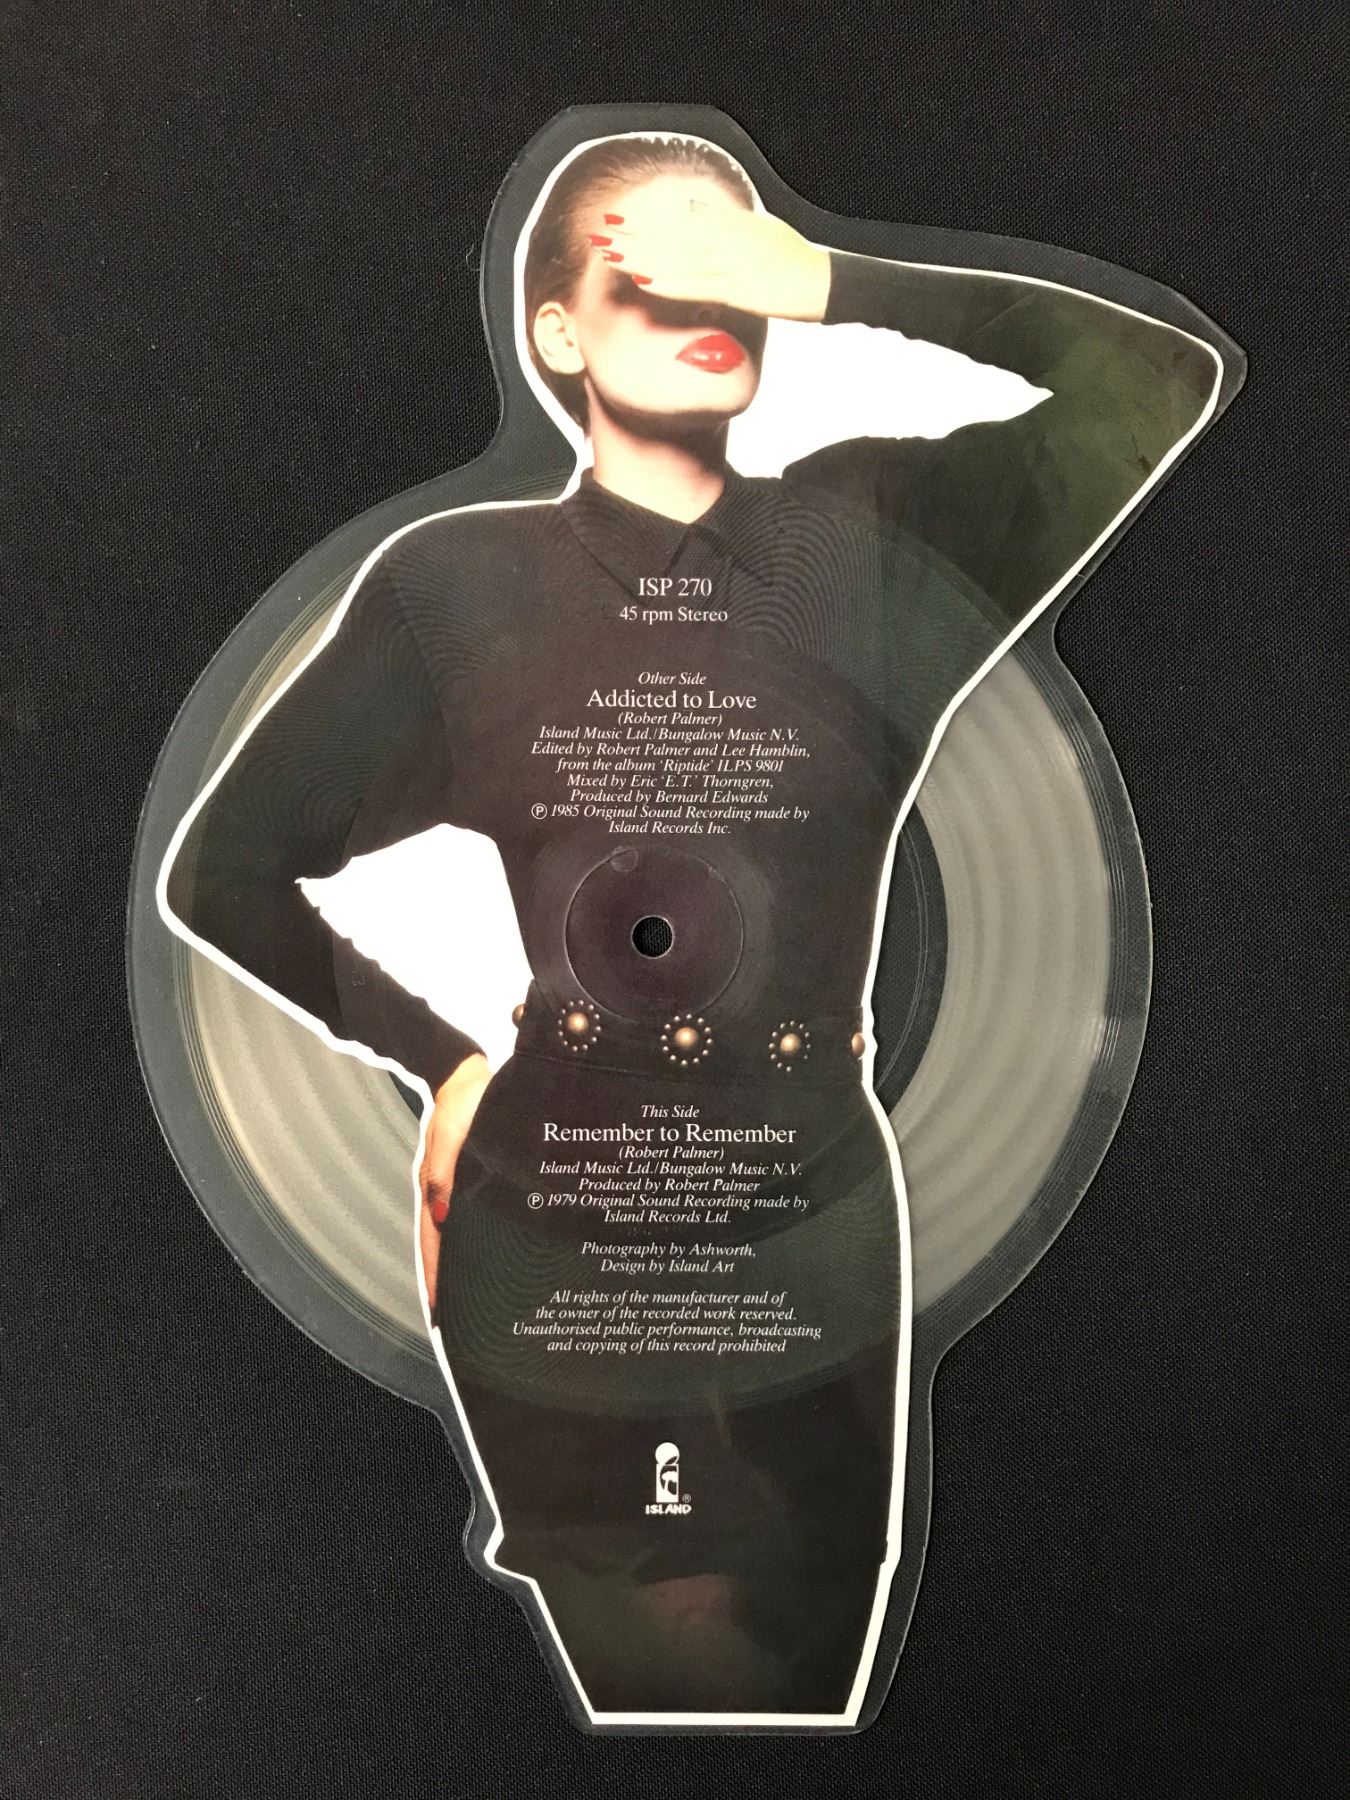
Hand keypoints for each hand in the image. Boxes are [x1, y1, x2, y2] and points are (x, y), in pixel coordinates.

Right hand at [418, 1052, 490, 1317]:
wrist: (464, 1074)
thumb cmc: (459, 1102)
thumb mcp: (450, 1135)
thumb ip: (444, 1173)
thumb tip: (441, 1215)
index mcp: (434, 1186)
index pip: (433, 1242)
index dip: (437, 1276)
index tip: (441, 1311)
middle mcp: (442, 1191)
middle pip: (442, 1245)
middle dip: (448, 1279)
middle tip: (458, 1315)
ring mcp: (456, 1185)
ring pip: (455, 1233)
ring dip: (461, 1260)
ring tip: (474, 1293)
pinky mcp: (471, 1176)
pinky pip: (470, 1213)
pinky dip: (473, 1235)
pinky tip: (488, 1246)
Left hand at [592, 195, 830, 322]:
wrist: (827, 282)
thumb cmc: (797, 262)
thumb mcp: (763, 232)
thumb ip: (731, 223)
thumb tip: (700, 212)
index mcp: (734, 224)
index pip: (682, 216)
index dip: (648, 216)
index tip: (619, 214)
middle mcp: (730, 238)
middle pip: (674, 234)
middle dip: (635, 233)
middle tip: (601, 229)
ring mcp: (734, 264)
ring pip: (679, 259)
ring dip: (643, 257)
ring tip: (610, 254)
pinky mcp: (740, 291)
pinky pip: (698, 287)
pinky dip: (670, 283)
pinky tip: (644, 281)